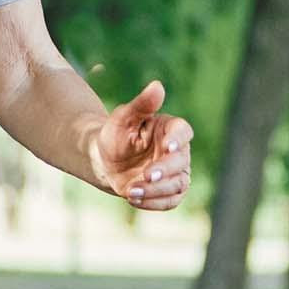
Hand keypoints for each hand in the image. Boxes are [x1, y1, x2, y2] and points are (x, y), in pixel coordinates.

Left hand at [87, 79, 193, 210]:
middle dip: (165, 170)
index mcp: (169, 129)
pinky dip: (154, 203)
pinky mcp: (168, 191)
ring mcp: (175, 173)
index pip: (183, 132)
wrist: (105, 160)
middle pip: (181, 162)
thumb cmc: (116, 135)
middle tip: (146, 174)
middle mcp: (177, 152)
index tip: (169, 147)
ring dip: (157, 190)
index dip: (179, 140)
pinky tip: (134, 200)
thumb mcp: (123, 118)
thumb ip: (141, 104)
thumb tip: (157, 86)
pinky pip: (170, 201)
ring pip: (178, 184)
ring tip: (132, 191)